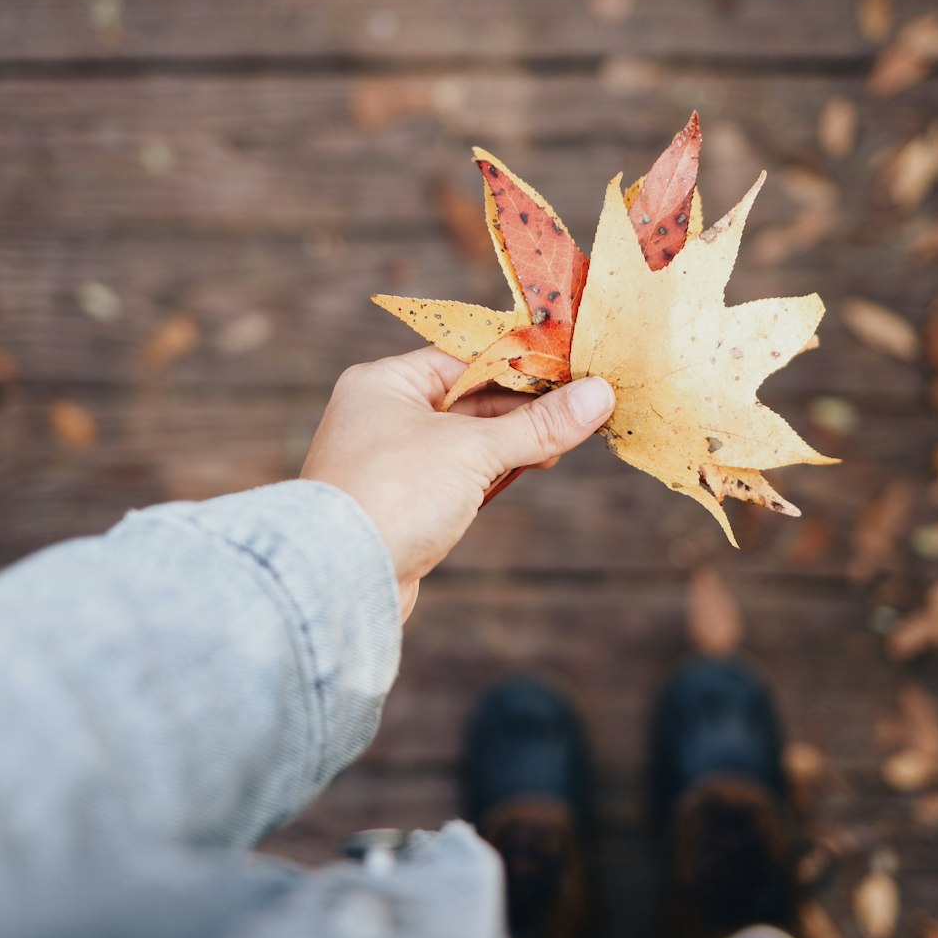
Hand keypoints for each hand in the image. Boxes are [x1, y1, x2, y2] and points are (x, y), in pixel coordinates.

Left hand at [301, 348, 613, 619]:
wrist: (338, 581)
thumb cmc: (394, 495)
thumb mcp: (473, 450)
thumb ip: (537, 424)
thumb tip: (599, 395)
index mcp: (384, 382)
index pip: (465, 356)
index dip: (522, 364)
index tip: (573, 369)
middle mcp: (381, 414)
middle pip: (468, 397)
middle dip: (524, 407)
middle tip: (579, 410)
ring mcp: (390, 460)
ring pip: (466, 438)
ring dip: (512, 441)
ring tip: (560, 444)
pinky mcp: (402, 501)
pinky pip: (457, 473)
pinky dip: (492, 470)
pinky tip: (529, 468)